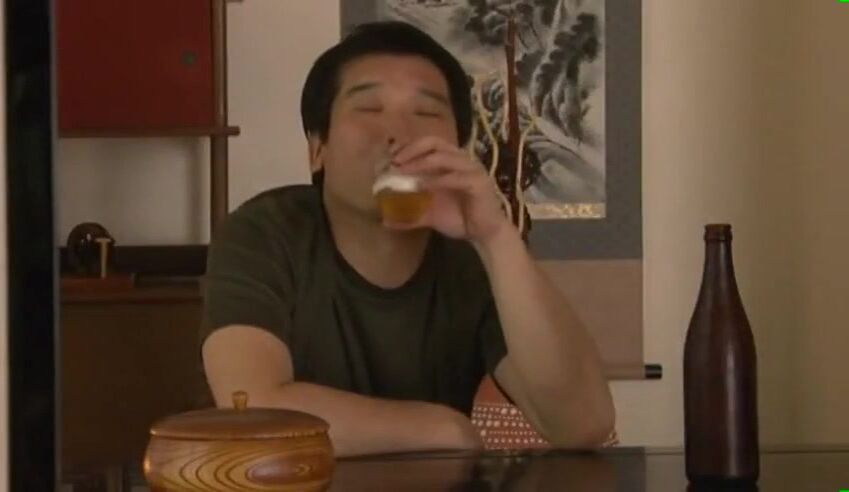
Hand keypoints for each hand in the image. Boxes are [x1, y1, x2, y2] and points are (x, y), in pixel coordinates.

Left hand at [387, 136, 509, 245]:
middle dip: (412, 149)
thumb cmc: (459, 219)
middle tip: (395, 161)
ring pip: (444, 156)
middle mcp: (461, 160)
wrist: (484, 234)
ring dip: (421, 162)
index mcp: (450, 161)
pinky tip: (423, 186)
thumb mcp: (429, 215)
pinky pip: (456, 177)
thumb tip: (385, 221)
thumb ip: (409, 214)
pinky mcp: (479, 183)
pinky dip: (437, 180)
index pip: (427, 143)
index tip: (390, 157)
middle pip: (434, 142)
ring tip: (403, 171)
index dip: (408, 147)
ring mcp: (472, 169)